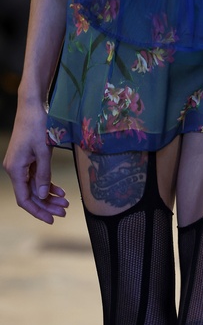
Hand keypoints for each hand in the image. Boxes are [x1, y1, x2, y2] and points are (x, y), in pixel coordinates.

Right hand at [3, 100, 68, 223]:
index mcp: (15, 169)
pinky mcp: (27, 158)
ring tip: (65, 202)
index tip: (51, 219)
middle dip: (47, 205)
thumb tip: (44, 195)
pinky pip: (36, 176)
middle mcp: (15, 168)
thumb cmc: (37, 124)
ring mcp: (20, 163)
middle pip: (30, 194)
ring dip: (49, 195)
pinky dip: (48, 183)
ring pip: (34, 186)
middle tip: (64, 211)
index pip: (24, 199)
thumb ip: (43, 174)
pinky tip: (60, 190)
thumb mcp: (43, 151)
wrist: (32, 105)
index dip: (38, 211)